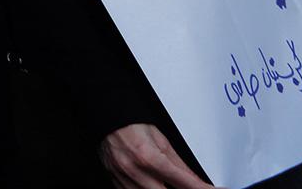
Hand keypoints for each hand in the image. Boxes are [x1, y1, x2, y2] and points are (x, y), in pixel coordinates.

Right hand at [99, 123, 216, 188]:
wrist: (105, 118)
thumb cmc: (131, 124)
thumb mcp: (160, 139)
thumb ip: (179, 164)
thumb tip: (196, 181)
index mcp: (149, 157)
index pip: (184, 182)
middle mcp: (135, 171)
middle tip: (191, 188)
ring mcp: (123, 179)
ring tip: (168, 184)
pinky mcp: (114, 181)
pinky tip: (154, 186)